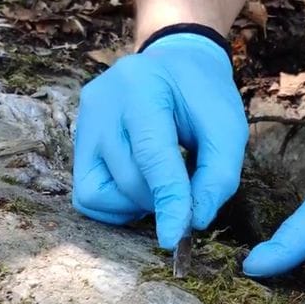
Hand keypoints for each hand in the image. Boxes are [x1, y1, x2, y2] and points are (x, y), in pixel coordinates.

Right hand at [72, 33, 248, 248]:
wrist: (173, 64)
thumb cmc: (202, 95)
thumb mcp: (227, 126)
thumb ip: (218, 174)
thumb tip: (193, 221)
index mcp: (142, 87)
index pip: (151, 155)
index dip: (167, 200)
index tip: (175, 239)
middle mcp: (101, 103)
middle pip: (127, 179)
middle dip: (159, 200)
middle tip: (185, 191)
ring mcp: (83, 123)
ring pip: (97, 192)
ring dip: (136, 203)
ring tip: (160, 183)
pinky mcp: (77, 143)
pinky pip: (86, 195)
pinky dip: (115, 203)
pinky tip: (139, 186)